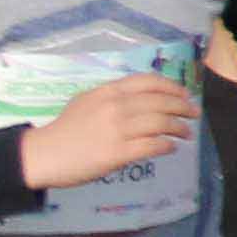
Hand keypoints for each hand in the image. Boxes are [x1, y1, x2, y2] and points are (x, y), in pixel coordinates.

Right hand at [17, 76, 195, 194]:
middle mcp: (115, 107)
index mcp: (107, 92)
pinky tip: (170, 147)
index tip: (183, 94)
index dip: (171, 87)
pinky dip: (166, 146)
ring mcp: (117, 130)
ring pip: (160, 123)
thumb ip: (110, 98)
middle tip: (193, 114)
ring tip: (186, 133)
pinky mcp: (118, 153)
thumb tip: (137, 102)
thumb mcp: (84, 102)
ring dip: (178, 128)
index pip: (147, 82)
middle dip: (182, 107)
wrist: (44, 154)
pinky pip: (152, 146)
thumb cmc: (63, 130)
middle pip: (160, 102)